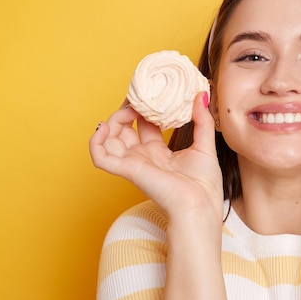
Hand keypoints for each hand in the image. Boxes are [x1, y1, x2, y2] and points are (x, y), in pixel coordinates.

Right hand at [89, 92, 223, 223]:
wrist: (199, 205)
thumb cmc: (204, 185)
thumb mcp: (205, 146)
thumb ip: (202, 121)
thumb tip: (202, 95)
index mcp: (160, 153)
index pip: (145, 126)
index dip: (144, 109)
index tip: (149, 93)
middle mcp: (144, 157)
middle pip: (125, 129)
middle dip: (127, 110)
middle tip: (136, 97)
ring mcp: (134, 163)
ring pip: (109, 140)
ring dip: (112, 121)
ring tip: (125, 110)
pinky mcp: (127, 170)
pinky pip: (100, 157)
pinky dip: (95, 141)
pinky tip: (104, 126)